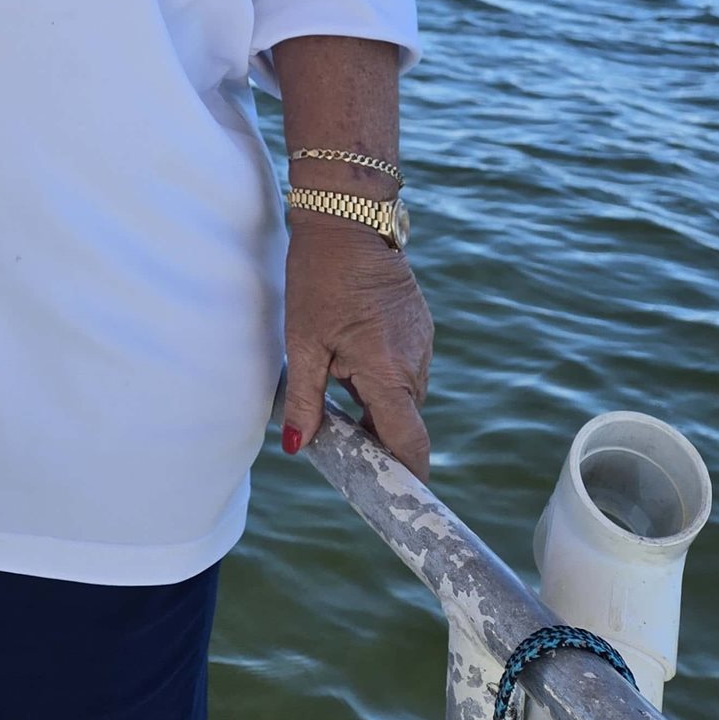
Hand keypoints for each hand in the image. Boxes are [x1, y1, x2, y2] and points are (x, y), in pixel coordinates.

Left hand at [280, 215, 433, 479]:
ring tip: (336, 379)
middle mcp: (415, 362)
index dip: (406, 477)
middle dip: (377, 434)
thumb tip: (296, 446)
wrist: (348, 220)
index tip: (396, 499)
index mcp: (389, 373)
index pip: (410, 444)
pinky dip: (383, 372)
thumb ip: (304, 399)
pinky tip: (351, 349)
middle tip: (340, 436)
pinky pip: (406, 366)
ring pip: (404, 393)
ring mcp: (422, 341)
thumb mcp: (304, 341)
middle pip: (404, 421)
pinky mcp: (420, 325)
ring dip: (377, 399)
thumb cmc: (320, 278)